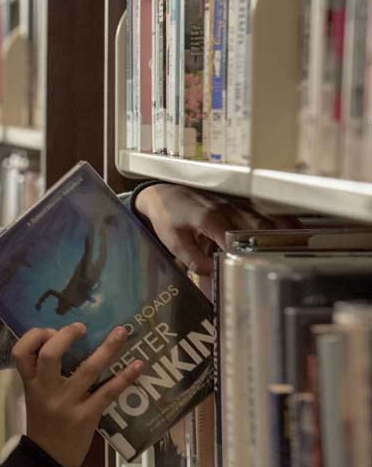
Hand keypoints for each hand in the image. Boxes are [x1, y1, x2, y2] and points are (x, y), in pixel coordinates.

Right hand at [12, 323, 143, 466]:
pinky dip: (125, 377)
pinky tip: (138, 364)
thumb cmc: (43, 422)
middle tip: (81, 327)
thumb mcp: (35, 394)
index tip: (51, 332)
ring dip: (107, 348)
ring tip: (121, 332)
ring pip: (87, 369)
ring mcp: (67, 403)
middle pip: (50, 355)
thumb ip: (43, 371)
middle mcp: (46, 390)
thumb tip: (67, 339)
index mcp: (30, 382)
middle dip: (66, 335)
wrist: (49, 459)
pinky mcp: (86, 416)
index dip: (35, 336)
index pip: (20, 351)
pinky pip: (108, 392)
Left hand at [134, 184, 298, 274]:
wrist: (164, 193)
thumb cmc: (168, 216)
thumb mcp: (174, 242)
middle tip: (285, 263)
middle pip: (258, 228)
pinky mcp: (240, 205)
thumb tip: (214, 273)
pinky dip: (282, 223)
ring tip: (302, 249)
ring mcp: (236, 205)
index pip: (233, 238)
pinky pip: (266, 214)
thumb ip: (193, 260)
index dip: (245, 254)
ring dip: (282, 235)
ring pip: (266, 219)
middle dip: (272, 246)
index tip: (254, 269)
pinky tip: (296, 232)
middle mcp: (227, 209)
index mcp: (209, 217)